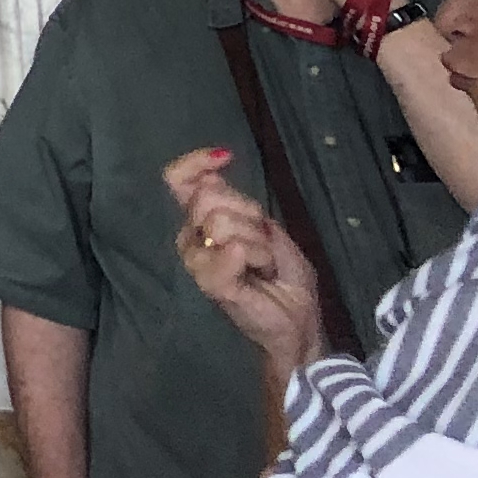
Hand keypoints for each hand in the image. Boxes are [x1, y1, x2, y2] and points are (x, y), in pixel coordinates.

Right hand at [166, 147, 327, 373]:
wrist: (298, 319)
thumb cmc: (283, 276)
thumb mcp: (266, 229)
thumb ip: (237, 204)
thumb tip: (211, 176)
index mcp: (202, 221)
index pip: (178, 181)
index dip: (194, 162)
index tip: (225, 158)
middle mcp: (192, 237)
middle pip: (207, 197)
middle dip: (247, 212)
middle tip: (263, 242)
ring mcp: (198, 262)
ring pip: (221, 222)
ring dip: (258, 241)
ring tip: (263, 264)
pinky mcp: (212, 284)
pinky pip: (229, 251)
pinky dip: (251, 256)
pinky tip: (257, 272)